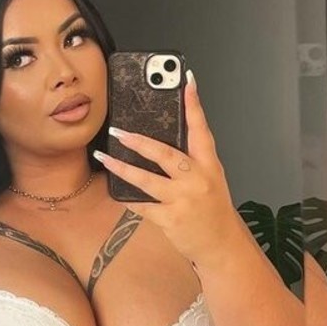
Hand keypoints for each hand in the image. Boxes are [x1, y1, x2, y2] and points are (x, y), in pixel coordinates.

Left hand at [93, 70, 237, 266]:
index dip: (194, 104)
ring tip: (104, 157)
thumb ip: (191, 162)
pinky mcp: (171, 218)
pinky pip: (143, 205)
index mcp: (209, 165)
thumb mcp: (210, 180)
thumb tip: (159, 144)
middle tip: (118, 131)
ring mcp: (184, 199)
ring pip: (147, 179)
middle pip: (166, 154)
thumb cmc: (213, 210)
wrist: (221, 244)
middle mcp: (198, 179)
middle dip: (139, 141)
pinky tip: (116, 192)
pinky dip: (128, 199)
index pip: (201, 129)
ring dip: (122, 168)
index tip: (186, 81)